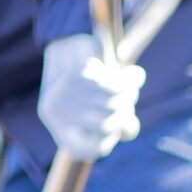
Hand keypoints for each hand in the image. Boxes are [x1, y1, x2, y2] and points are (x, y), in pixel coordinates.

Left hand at [38, 34, 144, 160]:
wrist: (67, 41)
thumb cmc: (87, 82)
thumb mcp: (100, 107)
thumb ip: (114, 123)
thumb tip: (130, 128)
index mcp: (58, 126)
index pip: (84, 149)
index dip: (105, 142)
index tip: (113, 130)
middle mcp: (57, 113)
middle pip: (106, 126)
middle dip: (124, 115)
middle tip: (127, 102)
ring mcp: (67, 94)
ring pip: (112, 105)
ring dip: (129, 95)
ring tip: (130, 86)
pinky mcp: (79, 75)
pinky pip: (115, 87)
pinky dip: (129, 81)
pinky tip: (133, 74)